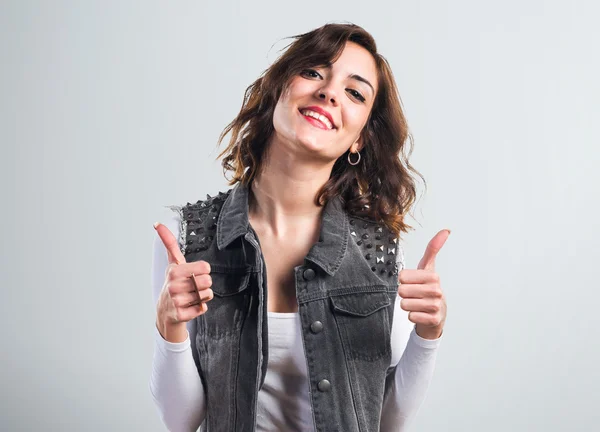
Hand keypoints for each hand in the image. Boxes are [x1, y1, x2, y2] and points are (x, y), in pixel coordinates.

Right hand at [153, 222, 213, 339]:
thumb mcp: (173, 263)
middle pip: (208, 281)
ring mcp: (176, 301)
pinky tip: (190, 306)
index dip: (203, 271)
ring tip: (191, 296)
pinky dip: (200, 308)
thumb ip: (169, 243)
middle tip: (193, 286)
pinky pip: (202, 309)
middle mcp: (173, 286)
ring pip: (207, 295)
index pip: (205, 267)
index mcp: (174, 271)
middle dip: (204, 284)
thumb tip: (157, 223)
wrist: (165, 310)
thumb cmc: (173, 283)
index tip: (193, 274)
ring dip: (203, 296)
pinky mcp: (180, 315)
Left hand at [398, 229, 449, 339]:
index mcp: (433, 276)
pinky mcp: (434, 320)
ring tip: (417, 304)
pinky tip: (420, 314)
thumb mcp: (428, 267)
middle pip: (402, 291)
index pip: (402, 277)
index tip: (413, 283)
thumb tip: (446, 230)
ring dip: (407, 306)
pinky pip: (411, 317)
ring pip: (405, 304)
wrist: (437, 314)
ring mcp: (436, 306)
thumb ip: (433, 249)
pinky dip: (412, 316)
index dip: (403, 281)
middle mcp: (437, 290)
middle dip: (404, 294)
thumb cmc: (428, 287)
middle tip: (414, 295)